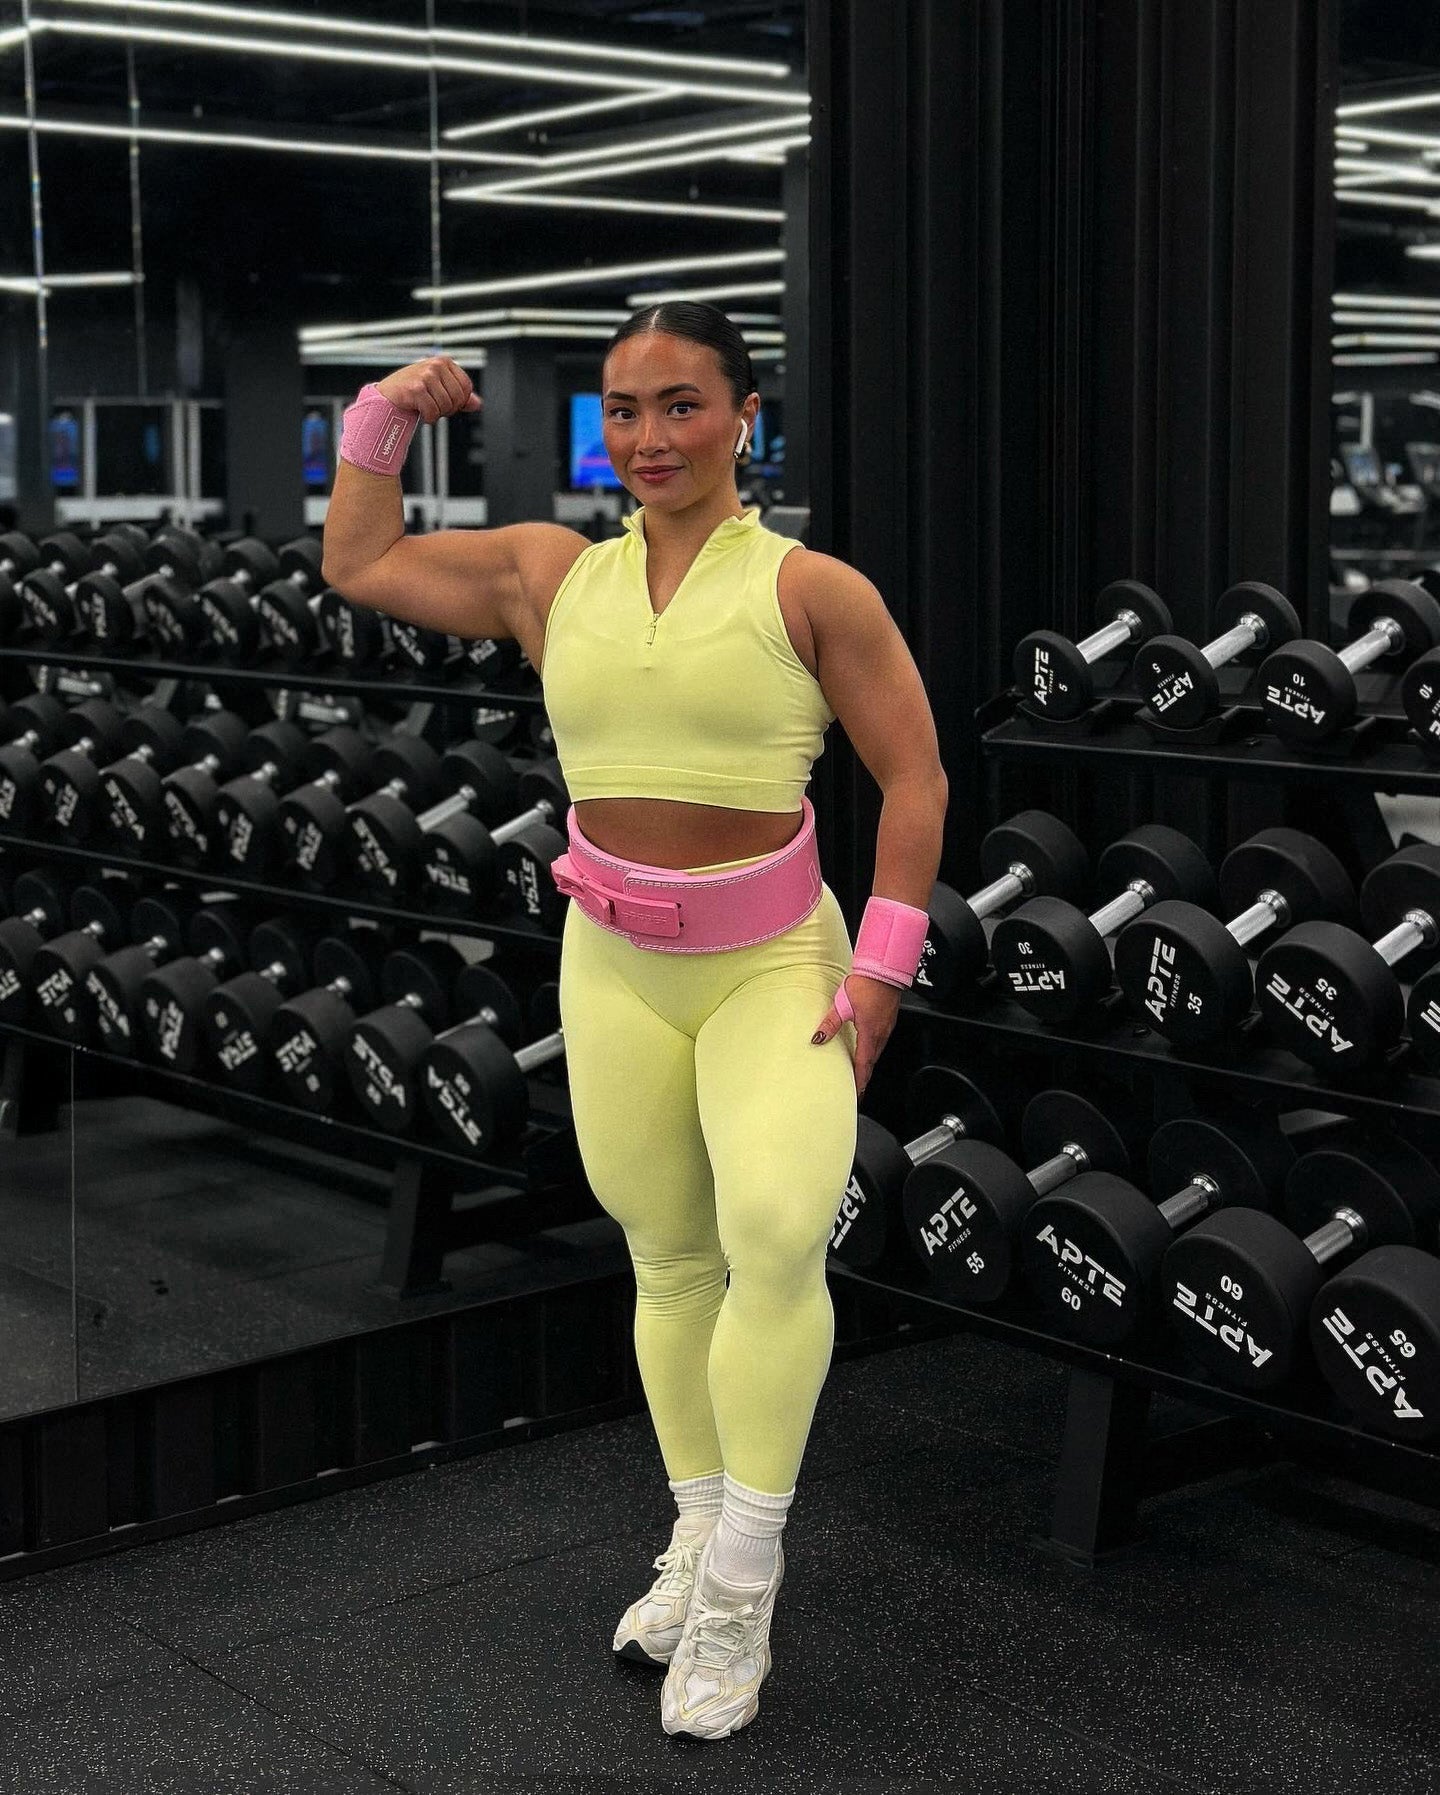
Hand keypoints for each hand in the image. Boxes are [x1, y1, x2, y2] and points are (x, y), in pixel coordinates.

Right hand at [376, 355, 481, 424]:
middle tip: (434, 406)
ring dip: (436, 413)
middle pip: (458, 398)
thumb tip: (477, 404)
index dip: (459, 401)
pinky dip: (428, 418)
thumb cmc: (413, 390)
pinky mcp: (416, 389)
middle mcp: (435, 365)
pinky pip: (433, 412)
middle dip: (448, 408)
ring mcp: (425, 376)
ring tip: (425, 406)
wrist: (388, 395)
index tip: (446, 401)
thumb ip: (460, 395)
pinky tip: (419, 411)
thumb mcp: (439, 388)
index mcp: (444, 362)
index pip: (467, 387)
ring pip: (446, 406)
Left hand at [811, 973, 901, 1099]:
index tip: (856, 1093)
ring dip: (868, 1065)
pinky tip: (867, 1050)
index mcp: (869, 1033)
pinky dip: (873, 1051)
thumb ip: (830, 1024)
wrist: (883, 970)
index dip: (859, 1080)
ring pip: (877, 1052)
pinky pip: (880, 1041)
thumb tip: (818, 1039)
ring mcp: (886, 1027)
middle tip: (858, 1089)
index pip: (863, 1064)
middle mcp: (881, 1033)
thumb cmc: (866, 984)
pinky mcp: (888, 1020)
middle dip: (864, 1077)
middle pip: (871, 1061)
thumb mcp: (842, 1005)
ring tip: (860, 1073)